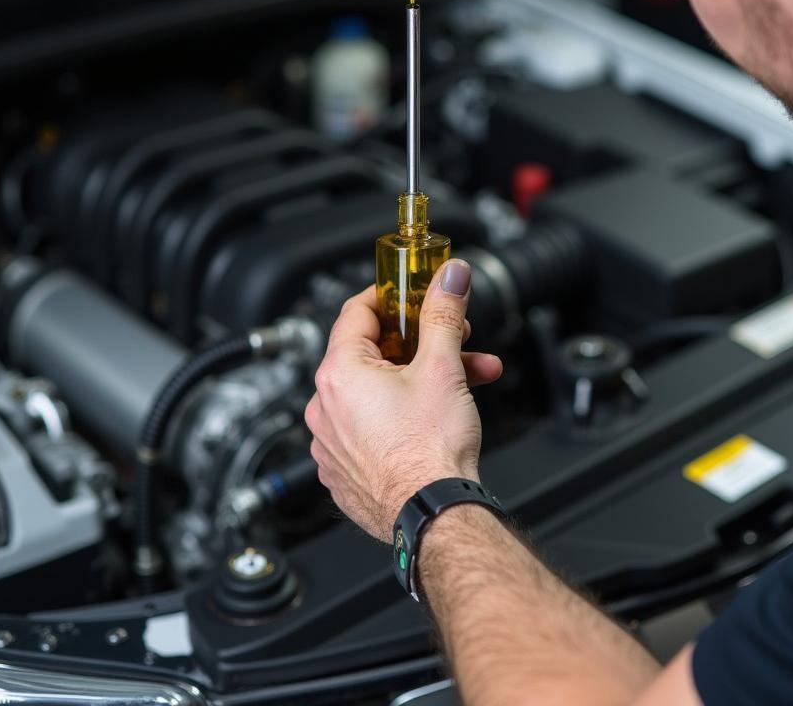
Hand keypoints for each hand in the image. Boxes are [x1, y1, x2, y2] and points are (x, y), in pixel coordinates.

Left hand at [304, 259, 502, 540]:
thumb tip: (449, 277)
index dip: (390, 296)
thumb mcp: (442, 366)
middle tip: (453, 339)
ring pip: (378, 392)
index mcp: (339, 374)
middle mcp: (325, 408)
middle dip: (422, 343)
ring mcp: (332, 443)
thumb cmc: (430, 451)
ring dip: (422, 380)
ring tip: (467, 380)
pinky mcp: (346, 471)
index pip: (357, 312)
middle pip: (373, 354)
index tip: (412, 293)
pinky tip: (439, 415)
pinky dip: (403, 414)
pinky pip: (372, 427)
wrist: (434, 515)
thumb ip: (443, 313)